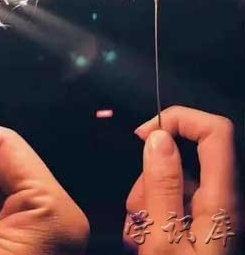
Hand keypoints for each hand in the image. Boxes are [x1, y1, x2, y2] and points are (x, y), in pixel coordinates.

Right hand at [124, 106, 239, 254]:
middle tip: (138, 207)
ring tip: (141, 232)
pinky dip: (153, 211)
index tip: (146, 134)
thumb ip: (163, 184)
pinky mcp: (200, 222)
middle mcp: (224, 200)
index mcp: (223, 200)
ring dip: (148, 196)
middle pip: (187, 156)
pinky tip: (147, 237)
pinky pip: (174, 200)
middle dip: (151, 171)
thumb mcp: (165, 241)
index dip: (180, 119)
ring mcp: (212, 212)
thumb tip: (159, 138)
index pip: (215, 130)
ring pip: (175, 179)